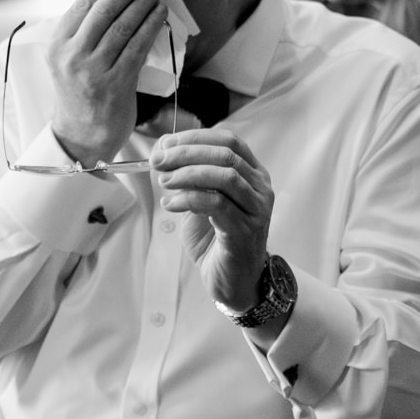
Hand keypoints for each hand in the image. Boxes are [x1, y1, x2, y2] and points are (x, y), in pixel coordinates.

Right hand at [46, 0, 164, 165]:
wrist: (83, 135)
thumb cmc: (81, 92)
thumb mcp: (69, 59)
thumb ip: (83, 31)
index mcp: (57, 44)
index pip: (83, 3)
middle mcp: (72, 55)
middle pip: (104, 10)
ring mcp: (93, 70)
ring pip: (123, 25)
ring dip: (143, 3)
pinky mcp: (116, 83)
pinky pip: (137, 46)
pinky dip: (151, 26)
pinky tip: (160, 14)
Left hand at [152, 128, 278, 323]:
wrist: (232, 281)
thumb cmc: (216, 240)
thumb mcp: (201, 201)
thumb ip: (189, 176)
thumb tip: (163, 149)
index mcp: (253, 174)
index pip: (229, 141)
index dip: (197, 137)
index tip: (167, 143)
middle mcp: (260, 188)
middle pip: (226, 156)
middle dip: (187, 154)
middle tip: (158, 161)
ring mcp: (256, 210)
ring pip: (224, 177)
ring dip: (188, 175)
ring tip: (164, 182)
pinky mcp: (245, 231)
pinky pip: (216, 205)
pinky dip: (188, 200)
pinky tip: (170, 205)